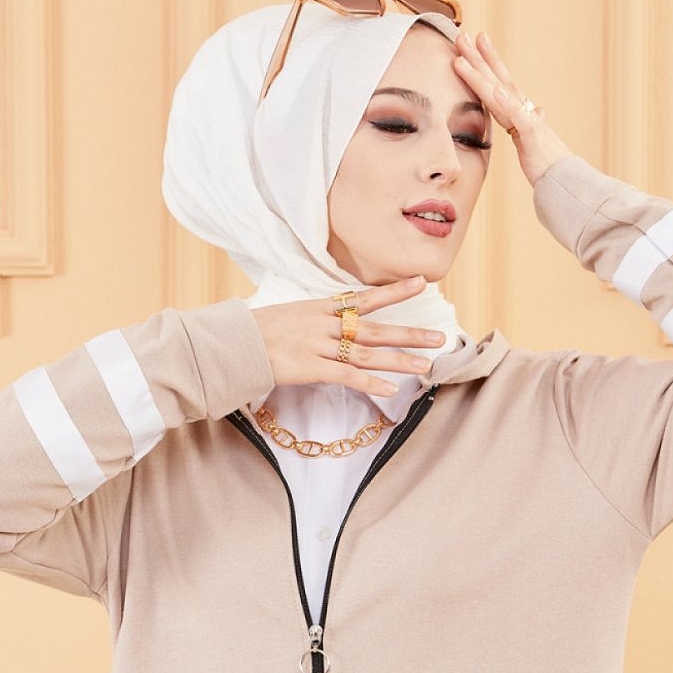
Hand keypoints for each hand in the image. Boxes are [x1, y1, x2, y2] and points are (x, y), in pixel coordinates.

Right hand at [251, 276, 444, 395]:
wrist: (234, 342)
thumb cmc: (259, 331)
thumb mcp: (291, 314)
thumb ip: (317, 317)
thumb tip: (336, 321)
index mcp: (322, 308)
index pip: (365, 297)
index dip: (395, 291)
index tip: (422, 282)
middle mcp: (325, 324)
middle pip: (375, 328)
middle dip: (409, 332)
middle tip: (439, 337)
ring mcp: (319, 346)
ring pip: (366, 354)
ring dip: (398, 360)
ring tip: (426, 365)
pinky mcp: (311, 368)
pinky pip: (346, 377)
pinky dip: (369, 384)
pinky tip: (390, 390)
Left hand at [452, 30, 573, 185]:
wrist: (565, 181)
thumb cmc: (548, 163)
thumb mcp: (534, 141)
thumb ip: (529, 125)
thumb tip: (538, 111)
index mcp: (520, 112)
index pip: (499, 82)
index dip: (486, 62)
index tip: (473, 41)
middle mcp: (523, 111)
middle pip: (497, 80)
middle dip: (479, 58)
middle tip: (463, 35)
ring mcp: (527, 122)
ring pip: (501, 94)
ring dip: (481, 75)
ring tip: (464, 58)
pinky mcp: (532, 138)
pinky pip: (519, 119)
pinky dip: (507, 104)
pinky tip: (495, 91)